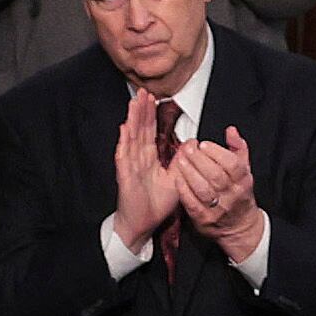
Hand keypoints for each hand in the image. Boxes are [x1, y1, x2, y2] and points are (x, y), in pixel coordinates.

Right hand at [112, 85, 179, 249]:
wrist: (142, 224)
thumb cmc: (156, 204)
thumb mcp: (175, 180)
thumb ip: (181, 162)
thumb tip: (191, 145)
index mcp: (149, 159)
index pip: (150, 133)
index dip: (151, 116)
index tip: (154, 99)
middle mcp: (138, 159)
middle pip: (139, 130)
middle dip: (141, 110)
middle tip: (143, 92)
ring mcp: (130, 166)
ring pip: (131, 138)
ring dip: (132, 119)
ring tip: (134, 102)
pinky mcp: (124, 175)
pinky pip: (123, 156)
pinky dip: (124, 141)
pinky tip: (124, 128)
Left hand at [174, 128, 268, 264]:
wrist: (240, 227)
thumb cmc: (239, 195)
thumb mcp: (245, 170)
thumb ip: (238, 148)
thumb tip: (231, 131)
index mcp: (243, 181)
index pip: (232, 165)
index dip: (217, 152)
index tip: (203, 144)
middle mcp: (232, 195)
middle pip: (216, 175)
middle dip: (199, 159)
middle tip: (188, 148)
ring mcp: (218, 209)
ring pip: (203, 189)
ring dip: (189, 173)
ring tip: (181, 160)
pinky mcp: (204, 219)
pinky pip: (192, 204)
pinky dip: (184, 190)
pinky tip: (177, 179)